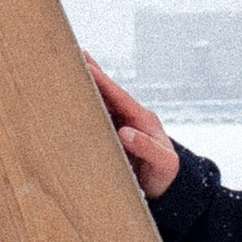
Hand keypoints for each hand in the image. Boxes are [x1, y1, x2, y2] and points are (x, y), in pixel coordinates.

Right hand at [85, 56, 179, 201]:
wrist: (169, 187)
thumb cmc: (167, 174)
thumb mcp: (163, 163)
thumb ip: (147, 147)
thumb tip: (125, 132)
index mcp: (143, 119)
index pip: (119, 96)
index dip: (103, 82)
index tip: (87, 67)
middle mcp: (132, 118)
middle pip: (109, 92)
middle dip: (93, 74)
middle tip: (76, 54)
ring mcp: (124, 125)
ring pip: (103, 102)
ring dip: (88, 87)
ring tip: (71, 69)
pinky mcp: (117, 135)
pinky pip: (100, 117)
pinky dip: (88, 106)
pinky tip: (75, 99)